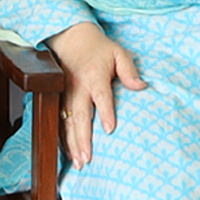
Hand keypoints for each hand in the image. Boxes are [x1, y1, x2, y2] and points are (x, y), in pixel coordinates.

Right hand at [47, 18, 142, 168]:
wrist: (69, 37)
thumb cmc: (97, 48)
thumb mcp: (118, 52)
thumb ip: (129, 70)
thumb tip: (141, 86)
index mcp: (94, 76)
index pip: (101, 96)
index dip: (105, 112)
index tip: (109, 129)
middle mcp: (77, 87)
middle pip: (80, 116)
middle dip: (83, 139)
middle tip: (87, 158)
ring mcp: (65, 94)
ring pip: (67, 123)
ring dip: (72, 144)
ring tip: (78, 162)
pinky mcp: (58, 98)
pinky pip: (60, 121)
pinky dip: (63, 139)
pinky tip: (69, 153)